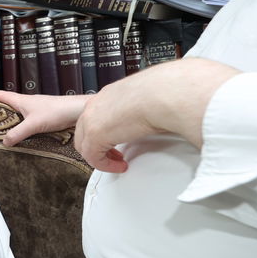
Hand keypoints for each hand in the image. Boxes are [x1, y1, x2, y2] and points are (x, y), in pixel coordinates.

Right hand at [0, 91, 86, 146]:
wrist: (78, 111)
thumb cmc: (59, 110)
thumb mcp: (33, 124)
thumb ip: (18, 133)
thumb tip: (4, 141)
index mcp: (21, 101)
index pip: (0, 95)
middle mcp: (28, 104)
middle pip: (7, 103)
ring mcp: (36, 110)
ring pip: (17, 113)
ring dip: (9, 117)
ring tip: (0, 125)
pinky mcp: (44, 117)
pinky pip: (27, 120)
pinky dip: (20, 125)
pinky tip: (21, 134)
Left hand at [74, 59, 238, 171]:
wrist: (169, 91)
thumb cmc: (171, 91)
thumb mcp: (157, 98)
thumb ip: (154, 106)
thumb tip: (173, 112)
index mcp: (112, 93)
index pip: (97, 113)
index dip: (105, 128)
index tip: (117, 139)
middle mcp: (98, 103)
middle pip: (84, 128)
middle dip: (96, 143)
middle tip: (114, 154)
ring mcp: (93, 118)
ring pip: (84, 143)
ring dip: (100, 155)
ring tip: (117, 162)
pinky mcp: (96, 134)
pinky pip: (92, 156)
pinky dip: (104, 165)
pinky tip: (121, 166)